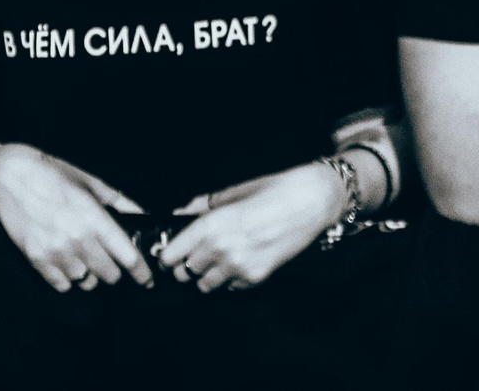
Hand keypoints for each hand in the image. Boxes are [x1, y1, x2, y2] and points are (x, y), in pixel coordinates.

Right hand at [0, 145, 153, 293]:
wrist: (12, 175)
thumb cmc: (55, 174)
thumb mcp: (92, 183)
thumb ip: (121, 202)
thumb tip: (144, 215)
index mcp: (96, 219)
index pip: (128, 258)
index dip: (142, 274)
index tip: (147, 281)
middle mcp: (78, 239)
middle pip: (109, 275)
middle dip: (114, 270)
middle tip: (109, 259)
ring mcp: (56, 252)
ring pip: (87, 283)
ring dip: (90, 274)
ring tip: (83, 256)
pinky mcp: (36, 259)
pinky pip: (62, 285)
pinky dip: (68, 278)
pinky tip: (66, 261)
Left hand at [159, 163, 346, 293]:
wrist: (310, 202)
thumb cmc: (273, 190)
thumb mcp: (234, 192)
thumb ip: (203, 205)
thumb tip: (181, 213)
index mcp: (211, 224)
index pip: (171, 255)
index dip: (168, 254)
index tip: (170, 252)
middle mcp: (221, 249)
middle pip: (184, 274)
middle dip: (187, 265)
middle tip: (195, 254)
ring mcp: (239, 267)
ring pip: (204, 286)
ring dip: (206, 275)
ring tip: (218, 260)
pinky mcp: (256, 278)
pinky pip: (230, 288)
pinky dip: (230, 279)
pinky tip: (240, 261)